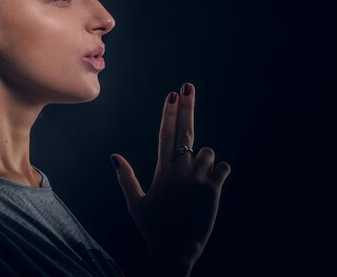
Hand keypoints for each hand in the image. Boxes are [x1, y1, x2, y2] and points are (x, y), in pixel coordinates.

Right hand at [111, 83, 230, 266]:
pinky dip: (219, 172)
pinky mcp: (214, 188)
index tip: (172, 95)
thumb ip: (125, 178)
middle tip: (187, 87)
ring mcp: (199, 178)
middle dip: (186, 107)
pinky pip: (223, 167)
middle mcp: (180, 170)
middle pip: (185, 132)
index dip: (169, 113)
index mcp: (162, 171)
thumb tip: (114, 156)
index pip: (164, 134)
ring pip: (207, 152)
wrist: (175, 250)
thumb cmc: (154, 228)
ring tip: (195, 182)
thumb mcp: (136, 203)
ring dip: (204, 160)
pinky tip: (210, 185)